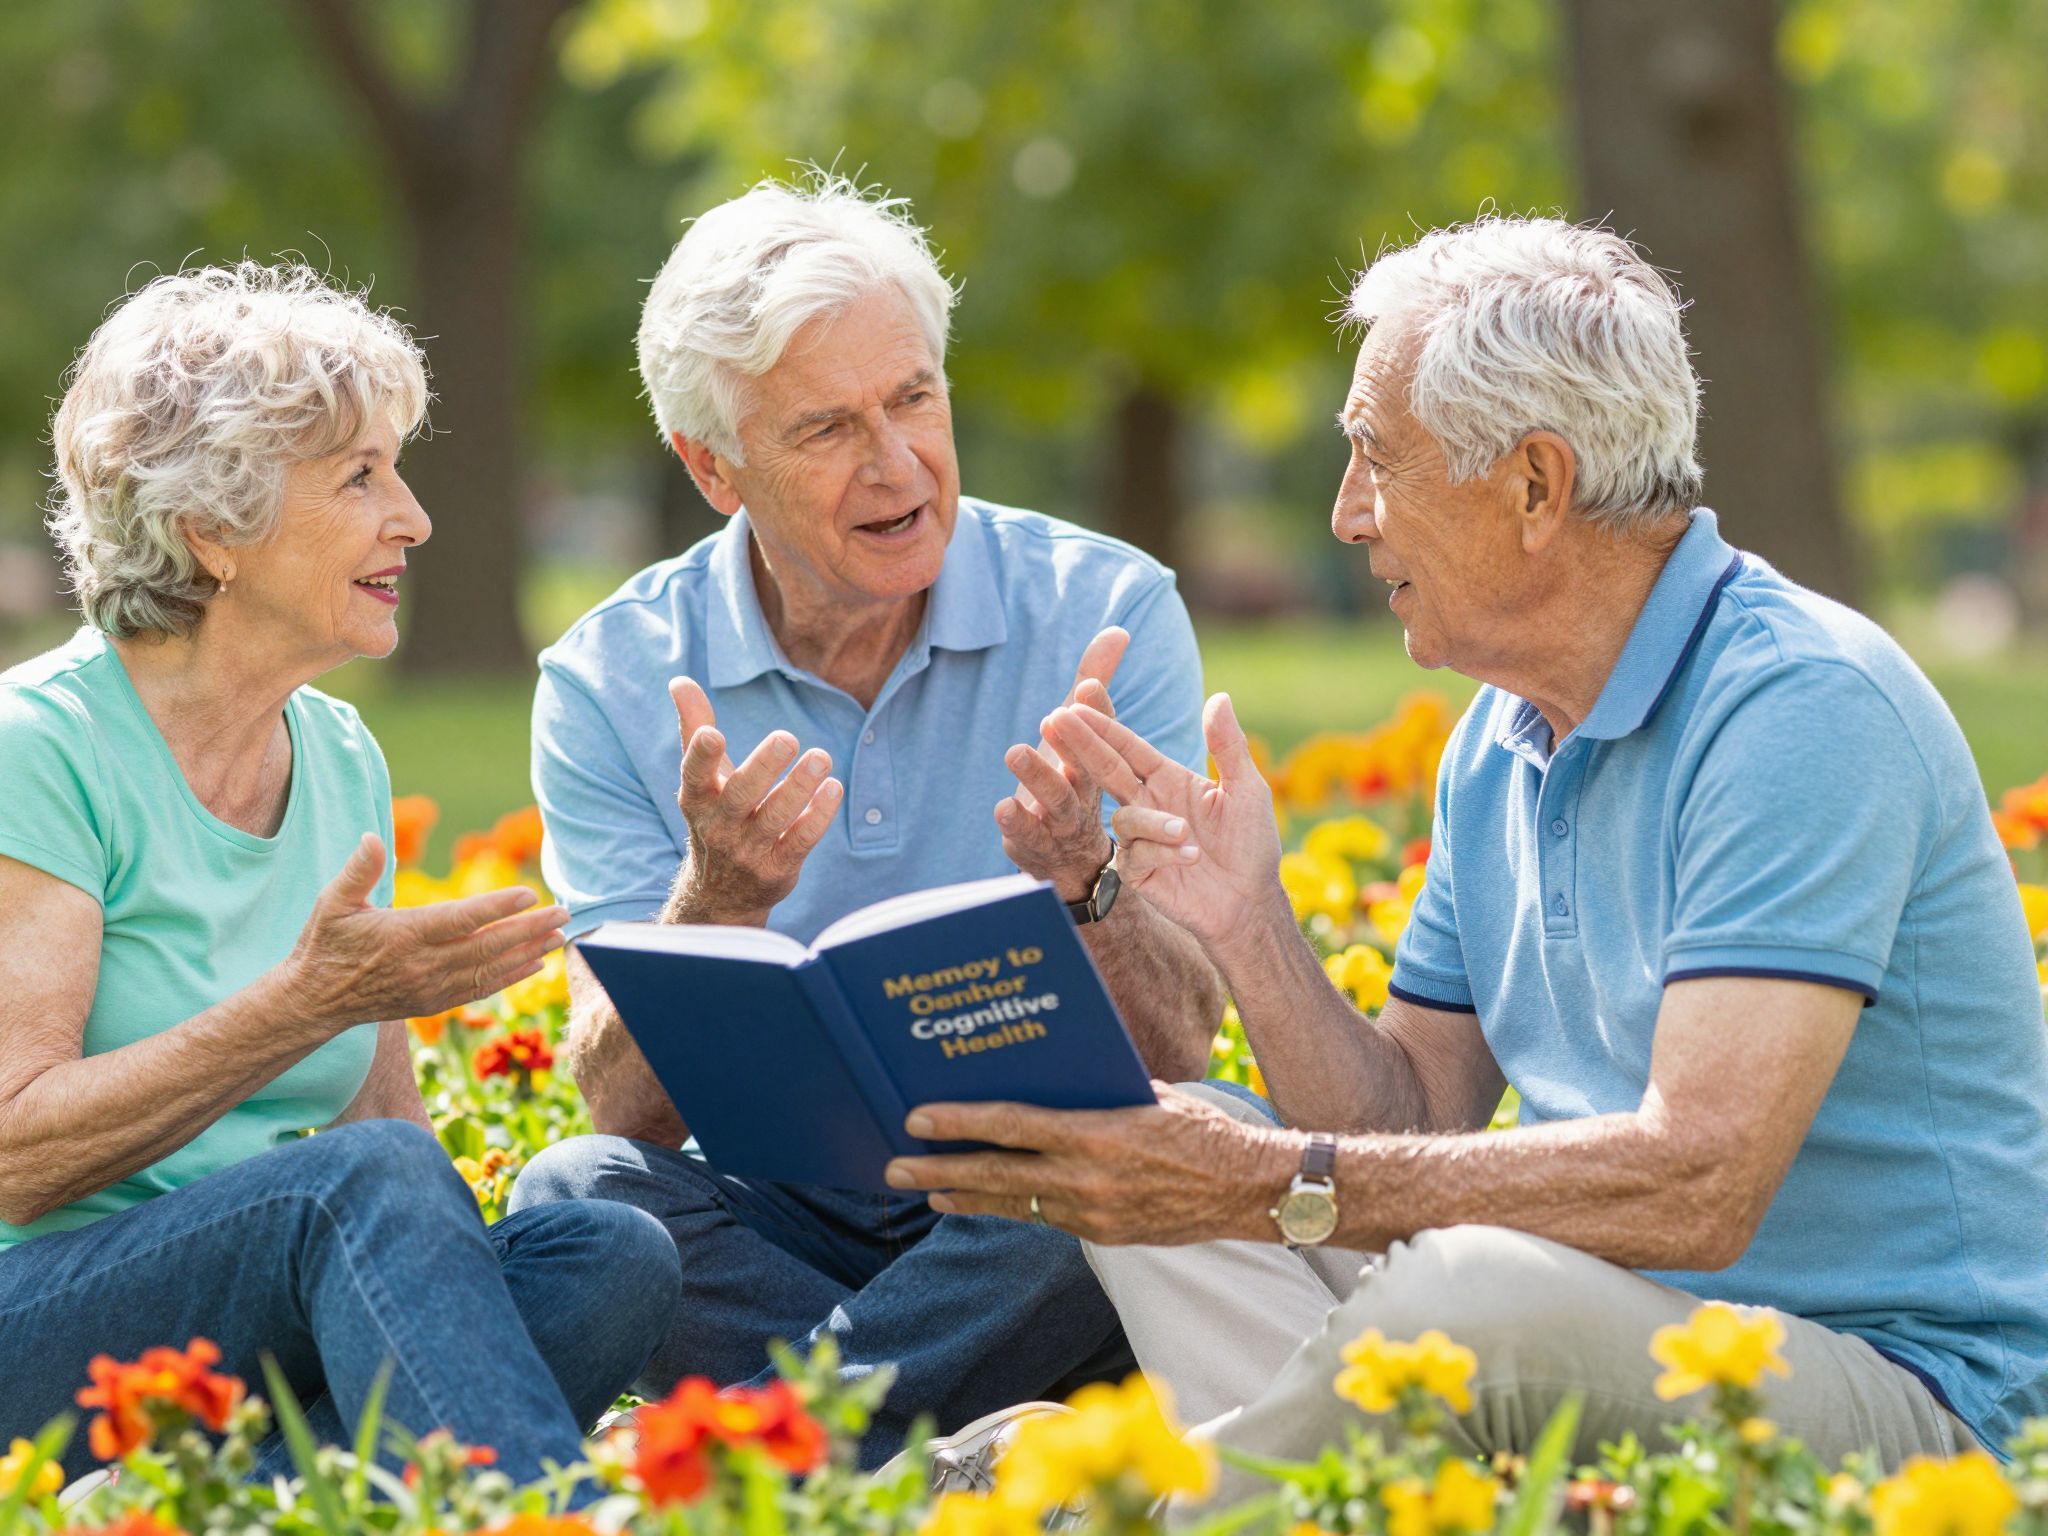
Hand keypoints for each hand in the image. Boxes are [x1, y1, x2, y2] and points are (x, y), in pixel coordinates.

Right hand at [280, 834, 568, 1034]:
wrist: (313, 1001)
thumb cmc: (325, 943)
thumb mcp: (331, 903)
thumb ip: (357, 871)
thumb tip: (370, 837)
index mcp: (403, 935)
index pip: (460, 919)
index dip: (497, 907)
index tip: (530, 894)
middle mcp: (422, 964)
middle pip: (487, 945)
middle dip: (529, 929)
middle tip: (564, 912)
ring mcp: (430, 987)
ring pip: (489, 969)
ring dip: (528, 952)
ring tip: (560, 935)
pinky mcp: (433, 1002)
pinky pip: (480, 988)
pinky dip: (509, 977)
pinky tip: (534, 963)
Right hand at [668, 677, 840, 925]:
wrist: (721, 893)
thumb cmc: (715, 815)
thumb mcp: (701, 779)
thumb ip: (694, 728)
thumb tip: (679, 681)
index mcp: (696, 799)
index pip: (694, 775)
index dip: (701, 755)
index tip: (713, 732)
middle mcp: (719, 826)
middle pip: (741, 794)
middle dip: (764, 766)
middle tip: (788, 737)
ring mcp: (749, 850)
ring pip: (776, 816)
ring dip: (799, 787)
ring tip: (821, 758)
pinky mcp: (778, 867)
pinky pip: (801, 840)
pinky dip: (818, 816)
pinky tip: (834, 788)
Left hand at [882, 1085, 1287, 1244]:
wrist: (1248, 1189)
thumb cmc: (1200, 1129)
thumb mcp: (1144, 1096)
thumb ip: (1092, 1096)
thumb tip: (1042, 1085)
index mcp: (1097, 1134)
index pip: (1011, 1127)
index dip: (960, 1124)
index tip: (917, 1119)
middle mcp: (1088, 1180)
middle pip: (997, 1176)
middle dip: (940, 1172)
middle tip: (895, 1167)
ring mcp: (1094, 1215)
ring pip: (1014, 1204)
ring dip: (967, 1197)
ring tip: (928, 1191)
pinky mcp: (1104, 1236)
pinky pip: (1046, 1217)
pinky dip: (1012, 1207)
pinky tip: (985, 1201)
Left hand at [995, 626, 1127, 901]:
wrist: (1070, 860)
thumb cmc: (1072, 781)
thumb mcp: (1081, 735)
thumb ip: (1094, 684)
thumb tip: (1118, 630)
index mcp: (1100, 766)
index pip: (1104, 737)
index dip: (1099, 712)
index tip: (1089, 686)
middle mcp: (1087, 794)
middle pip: (1085, 768)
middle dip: (1073, 743)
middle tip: (1055, 714)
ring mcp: (1063, 824)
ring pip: (1057, 802)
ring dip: (1038, 777)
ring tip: (1016, 751)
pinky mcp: (1036, 847)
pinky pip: (1028, 838)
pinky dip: (1017, 824)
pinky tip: (1002, 806)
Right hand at [1042, 692, 1287, 953]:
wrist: (1251, 900)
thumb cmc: (1251, 843)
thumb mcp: (1247, 790)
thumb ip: (1229, 747)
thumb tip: (1219, 697)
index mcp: (1167, 778)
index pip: (1128, 748)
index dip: (1103, 727)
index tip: (1076, 706)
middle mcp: (1148, 804)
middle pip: (1106, 770)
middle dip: (1082, 747)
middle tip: (1053, 721)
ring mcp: (1140, 839)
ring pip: (1125, 818)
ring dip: (1154, 823)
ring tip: (1186, 832)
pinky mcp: (1139, 872)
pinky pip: (1136, 856)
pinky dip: (1164, 852)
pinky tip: (1191, 856)